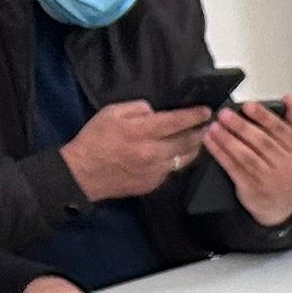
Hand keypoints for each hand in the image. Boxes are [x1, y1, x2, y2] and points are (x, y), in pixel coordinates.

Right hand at [65, 98, 212, 202]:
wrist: (83, 174)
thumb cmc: (94, 140)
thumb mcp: (111, 113)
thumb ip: (137, 109)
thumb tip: (156, 112)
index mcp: (140, 132)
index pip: (175, 122)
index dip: (194, 116)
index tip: (206, 111)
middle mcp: (152, 153)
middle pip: (187, 142)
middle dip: (201, 132)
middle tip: (208, 125)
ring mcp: (155, 171)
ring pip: (184, 159)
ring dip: (193, 148)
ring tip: (197, 138)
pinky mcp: (154, 183)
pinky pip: (172, 170)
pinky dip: (177, 160)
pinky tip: (176, 154)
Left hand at [204, 96, 291, 227]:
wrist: (280, 205)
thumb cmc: (284, 171)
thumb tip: (288, 99)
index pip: (281, 130)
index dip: (264, 117)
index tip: (248, 105)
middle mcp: (287, 166)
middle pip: (262, 142)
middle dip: (241, 126)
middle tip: (224, 114)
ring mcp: (269, 179)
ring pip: (246, 156)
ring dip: (228, 140)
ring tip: (214, 127)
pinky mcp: (252, 188)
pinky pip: (234, 168)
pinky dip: (220, 154)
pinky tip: (210, 142)